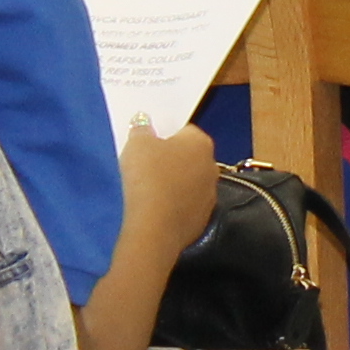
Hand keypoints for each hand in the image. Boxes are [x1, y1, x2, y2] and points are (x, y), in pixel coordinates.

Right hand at [116, 120, 221, 250]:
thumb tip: (144, 122)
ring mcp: (210, 194)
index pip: (185, 130)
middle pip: (189, 157)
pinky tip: (157, 209)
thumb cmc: (147, 177)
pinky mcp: (203, 219)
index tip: (148, 146)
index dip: (164, 136)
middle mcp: (212, 166)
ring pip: (190, 182)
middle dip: (171, 160)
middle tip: (146, 167)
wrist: (155, 227)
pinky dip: (175, 205)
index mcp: (201, 142)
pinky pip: (187, 206)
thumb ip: (141, 129)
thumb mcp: (136, 145)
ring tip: (150, 190)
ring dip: (175, 184)